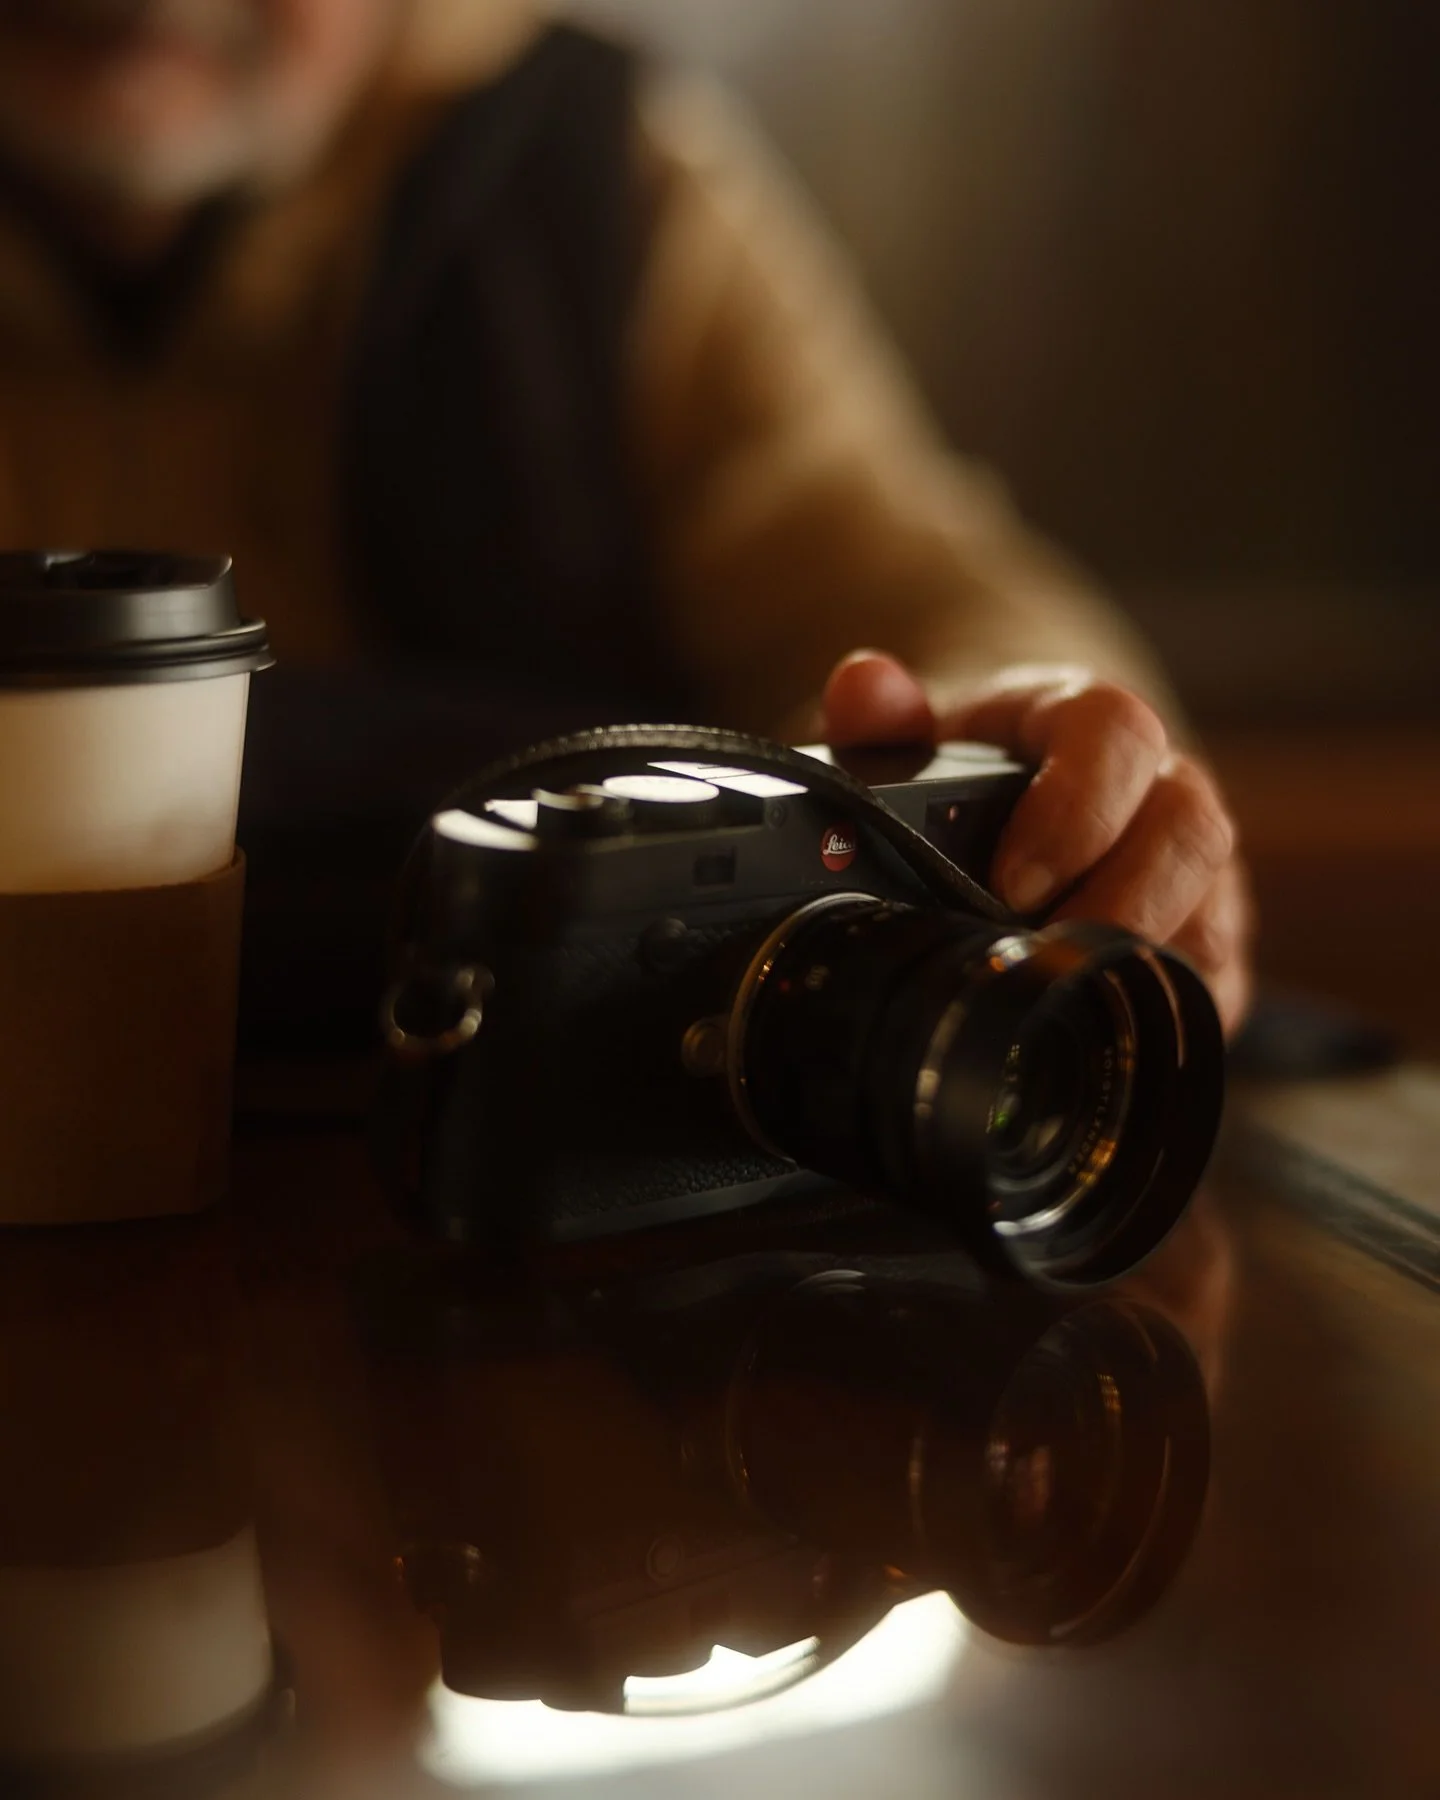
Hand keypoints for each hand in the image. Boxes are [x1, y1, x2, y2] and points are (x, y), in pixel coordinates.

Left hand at [820, 651, 1253, 1034]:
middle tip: (1038, 957)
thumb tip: (862, 683)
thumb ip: (882, 713)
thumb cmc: (964, 775)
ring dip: (1137, 969)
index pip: (1118, 733)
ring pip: (1212, 916)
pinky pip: (1209, 989)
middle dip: (1120, 904)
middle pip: (1189, 828)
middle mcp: (1164, 788)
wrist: (1017, 794)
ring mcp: (1196, 871)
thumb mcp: (917, 738)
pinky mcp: (1203, 946)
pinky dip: (1154, 1021)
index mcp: (1091, 722)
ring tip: (1055, 1006)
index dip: (1076, 808)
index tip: (1010, 880)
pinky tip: (1088, 1037)